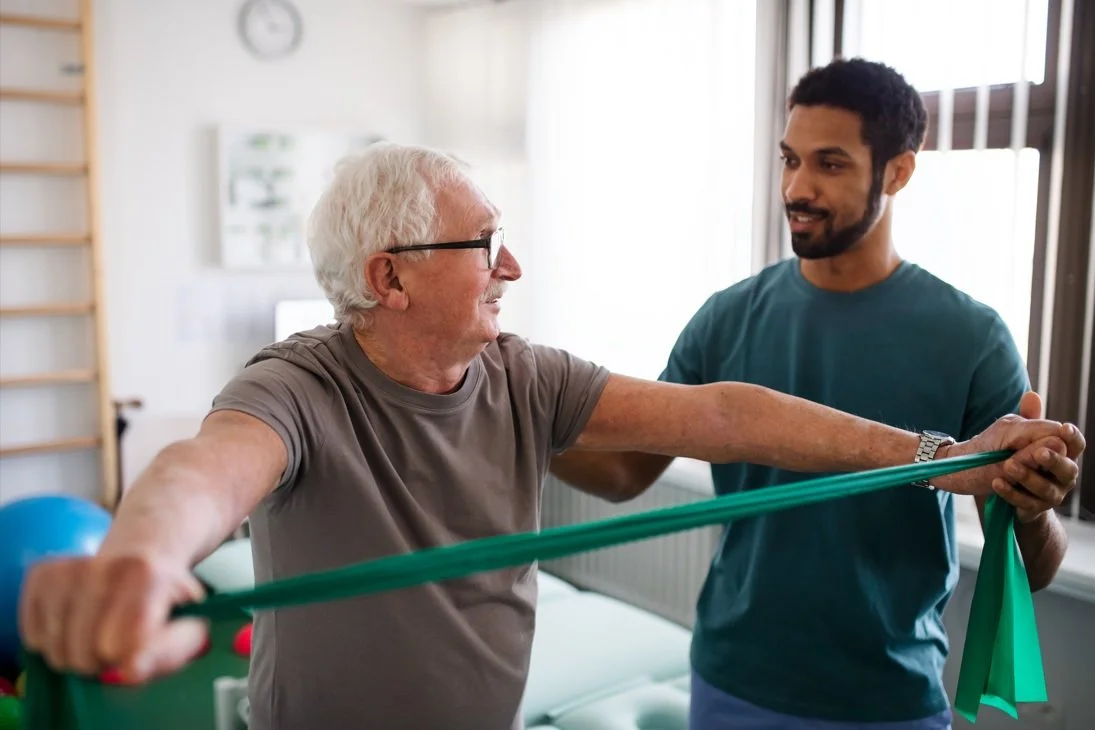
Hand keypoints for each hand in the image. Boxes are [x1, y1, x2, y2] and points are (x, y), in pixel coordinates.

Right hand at [18, 553, 207, 682]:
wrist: (143, 556)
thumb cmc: (166, 601)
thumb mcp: (186, 625)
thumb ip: (168, 652)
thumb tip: (131, 670)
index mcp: (146, 574)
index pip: (120, 646)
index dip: (130, 658)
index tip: (141, 646)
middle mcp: (103, 564)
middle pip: (84, 654)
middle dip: (102, 661)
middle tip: (120, 640)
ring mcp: (67, 567)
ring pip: (55, 650)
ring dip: (77, 653)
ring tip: (100, 631)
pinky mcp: (40, 574)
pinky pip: (34, 638)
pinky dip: (54, 642)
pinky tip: (77, 622)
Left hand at [936, 391, 1083, 501]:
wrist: (994, 483)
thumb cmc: (1013, 452)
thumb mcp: (1017, 433)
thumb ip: (1028, 420)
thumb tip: (1032, 395)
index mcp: (1063, 452)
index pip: (1075, 444)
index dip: (1072, 437)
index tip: (1064, 429)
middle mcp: (1063, 474)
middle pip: (1068, 469)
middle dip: (1054, 460)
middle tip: (1038, 452)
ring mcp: (1051, 493)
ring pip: (1047, 488)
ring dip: (1027, 476)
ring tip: (1007, 466)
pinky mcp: (1033, 507)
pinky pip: (1026, 502)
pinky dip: (1010, 492)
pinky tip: (996, 482)